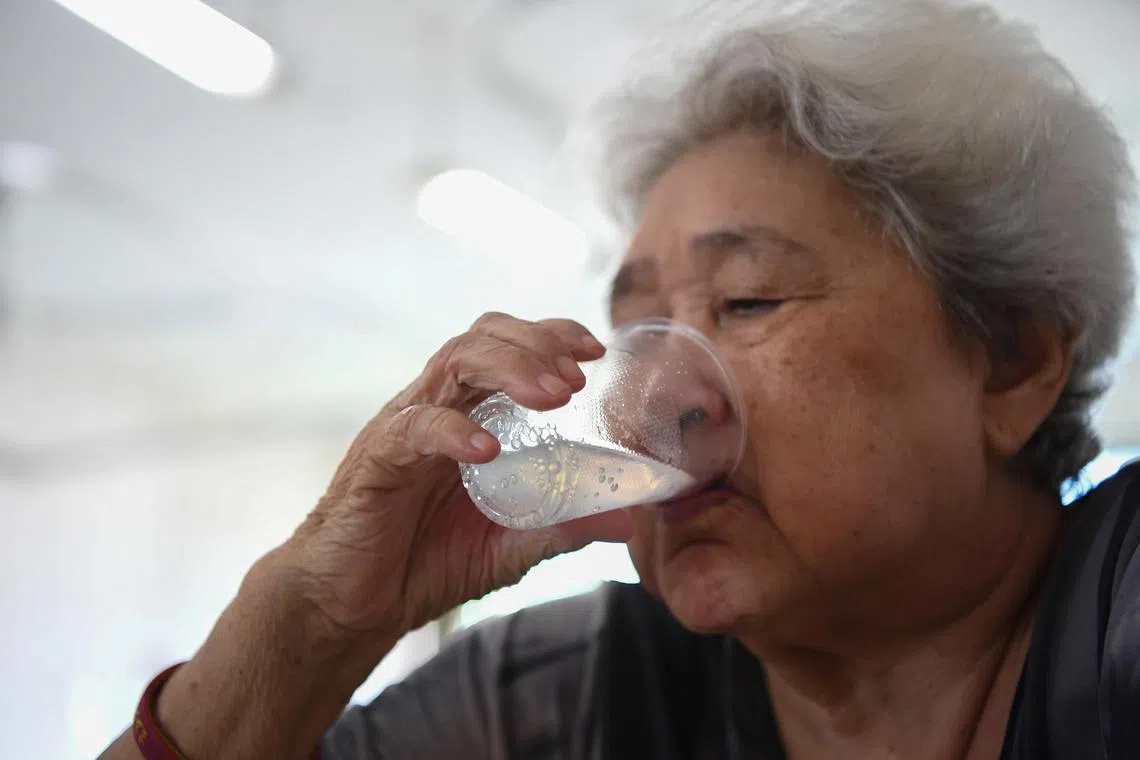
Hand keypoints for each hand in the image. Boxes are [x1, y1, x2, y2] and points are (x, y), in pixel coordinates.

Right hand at [283, 312, 632, 640]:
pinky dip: (454, 431)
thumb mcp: (512, 545)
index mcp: (468, 413)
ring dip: (509, 368)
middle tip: (578, 379)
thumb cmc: (427, 563)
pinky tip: (487, 450)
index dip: (552, 335)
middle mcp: (437, 406)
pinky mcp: (377, 459)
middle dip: (537, 345)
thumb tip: (628, 519)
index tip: (595, 352)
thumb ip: (564, 526)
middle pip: (483, 337)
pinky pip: (414, 427)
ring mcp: (405, 426)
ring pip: (453, 362)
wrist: (354, 606)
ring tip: (552, 397)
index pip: (508, 345)